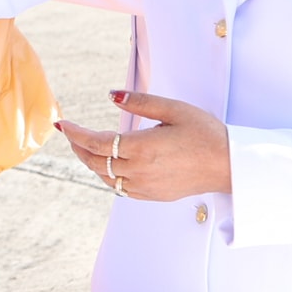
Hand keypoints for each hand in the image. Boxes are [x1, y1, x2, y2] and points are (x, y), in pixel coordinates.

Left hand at [55, 90, 231, 201]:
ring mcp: (144, 187)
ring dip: (90, 162)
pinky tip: (108, 165)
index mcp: (140, 148)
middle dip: (77, 147)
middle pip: (94, 162)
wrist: (228, 165)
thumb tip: (111, 95)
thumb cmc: (205, 134)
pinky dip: (107, 176)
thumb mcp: (173, 109)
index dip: (74, 133)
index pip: (94, 143)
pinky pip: (119, 188)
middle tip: (69, 133)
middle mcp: (138, 171)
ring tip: (84, 147)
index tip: (62, 123)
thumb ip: (139, 102)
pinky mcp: (152, 196)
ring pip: (104, 177)